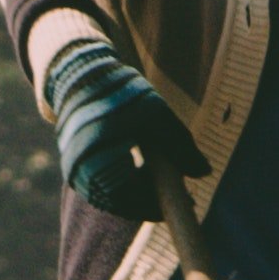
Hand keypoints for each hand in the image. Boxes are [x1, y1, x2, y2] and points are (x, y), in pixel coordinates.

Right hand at [43, 40, 196, 222]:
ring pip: (112, 190)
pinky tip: (145, 168)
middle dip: (152, 198)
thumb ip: (181, 148)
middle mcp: (80, 173)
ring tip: (165, 178)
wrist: (79, 72)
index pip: (130, 203)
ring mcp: (73, 168)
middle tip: (182, 193)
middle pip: (121, 200)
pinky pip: (102, 179)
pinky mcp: (74, 160)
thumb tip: (204, 172)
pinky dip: (125, 177)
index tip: (186, 202)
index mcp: (98, 167)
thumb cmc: (120, 95)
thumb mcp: (158, 118)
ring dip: (139, 187)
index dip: (160, 206)